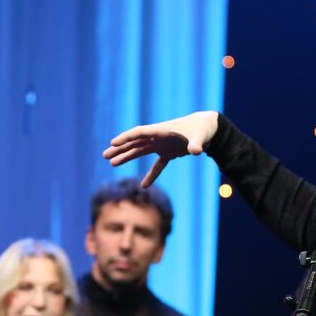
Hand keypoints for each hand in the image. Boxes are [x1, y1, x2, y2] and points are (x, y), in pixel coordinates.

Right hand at [103, 111, 218, 186]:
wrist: (209, 129)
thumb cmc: (203, 130)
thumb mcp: (200, 137)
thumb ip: (196, 144)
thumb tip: (196, 151)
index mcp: (161, 130)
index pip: (139, 133)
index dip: (126, 138)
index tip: (112, 143)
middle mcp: (158, 137)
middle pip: (134, 142)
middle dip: (120, 148)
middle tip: (105, 155)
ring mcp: (162, 145)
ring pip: (140, 151)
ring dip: (127, 157)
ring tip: (112, 163)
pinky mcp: (169, 153)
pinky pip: (157, 165)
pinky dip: (151, 175)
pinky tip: (143, 186)